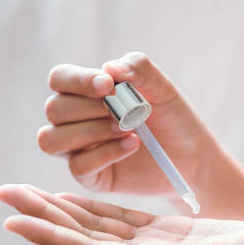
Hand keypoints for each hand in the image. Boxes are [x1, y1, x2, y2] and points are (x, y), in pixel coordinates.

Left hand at [0, 184, 243, 244]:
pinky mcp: (167, 234)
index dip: (51, 237)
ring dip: (61, 210)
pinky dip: (94, 208)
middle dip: (43, 216)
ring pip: (97, 227)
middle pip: (82, 238)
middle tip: (5, 193)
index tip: (15, 219)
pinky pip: (121, 219)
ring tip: (28, 192)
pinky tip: (73, 199)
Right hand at [39, 52, 217, 194]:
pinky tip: (132, 145)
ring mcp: (80, 149)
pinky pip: (77, 166)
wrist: (192, 155)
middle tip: (124, 112)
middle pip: (54, 109)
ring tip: (126, 128)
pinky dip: (105, 153)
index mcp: (86, 93)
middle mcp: (75, 121)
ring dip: (89, 131)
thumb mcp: (162, 87)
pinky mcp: (91, 176)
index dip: (77, 80)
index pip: (59, 79)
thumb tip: (109, 68)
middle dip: (89, 108)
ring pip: (51, 139)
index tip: (108, 85)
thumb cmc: (173, 117)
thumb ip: (138, 68)